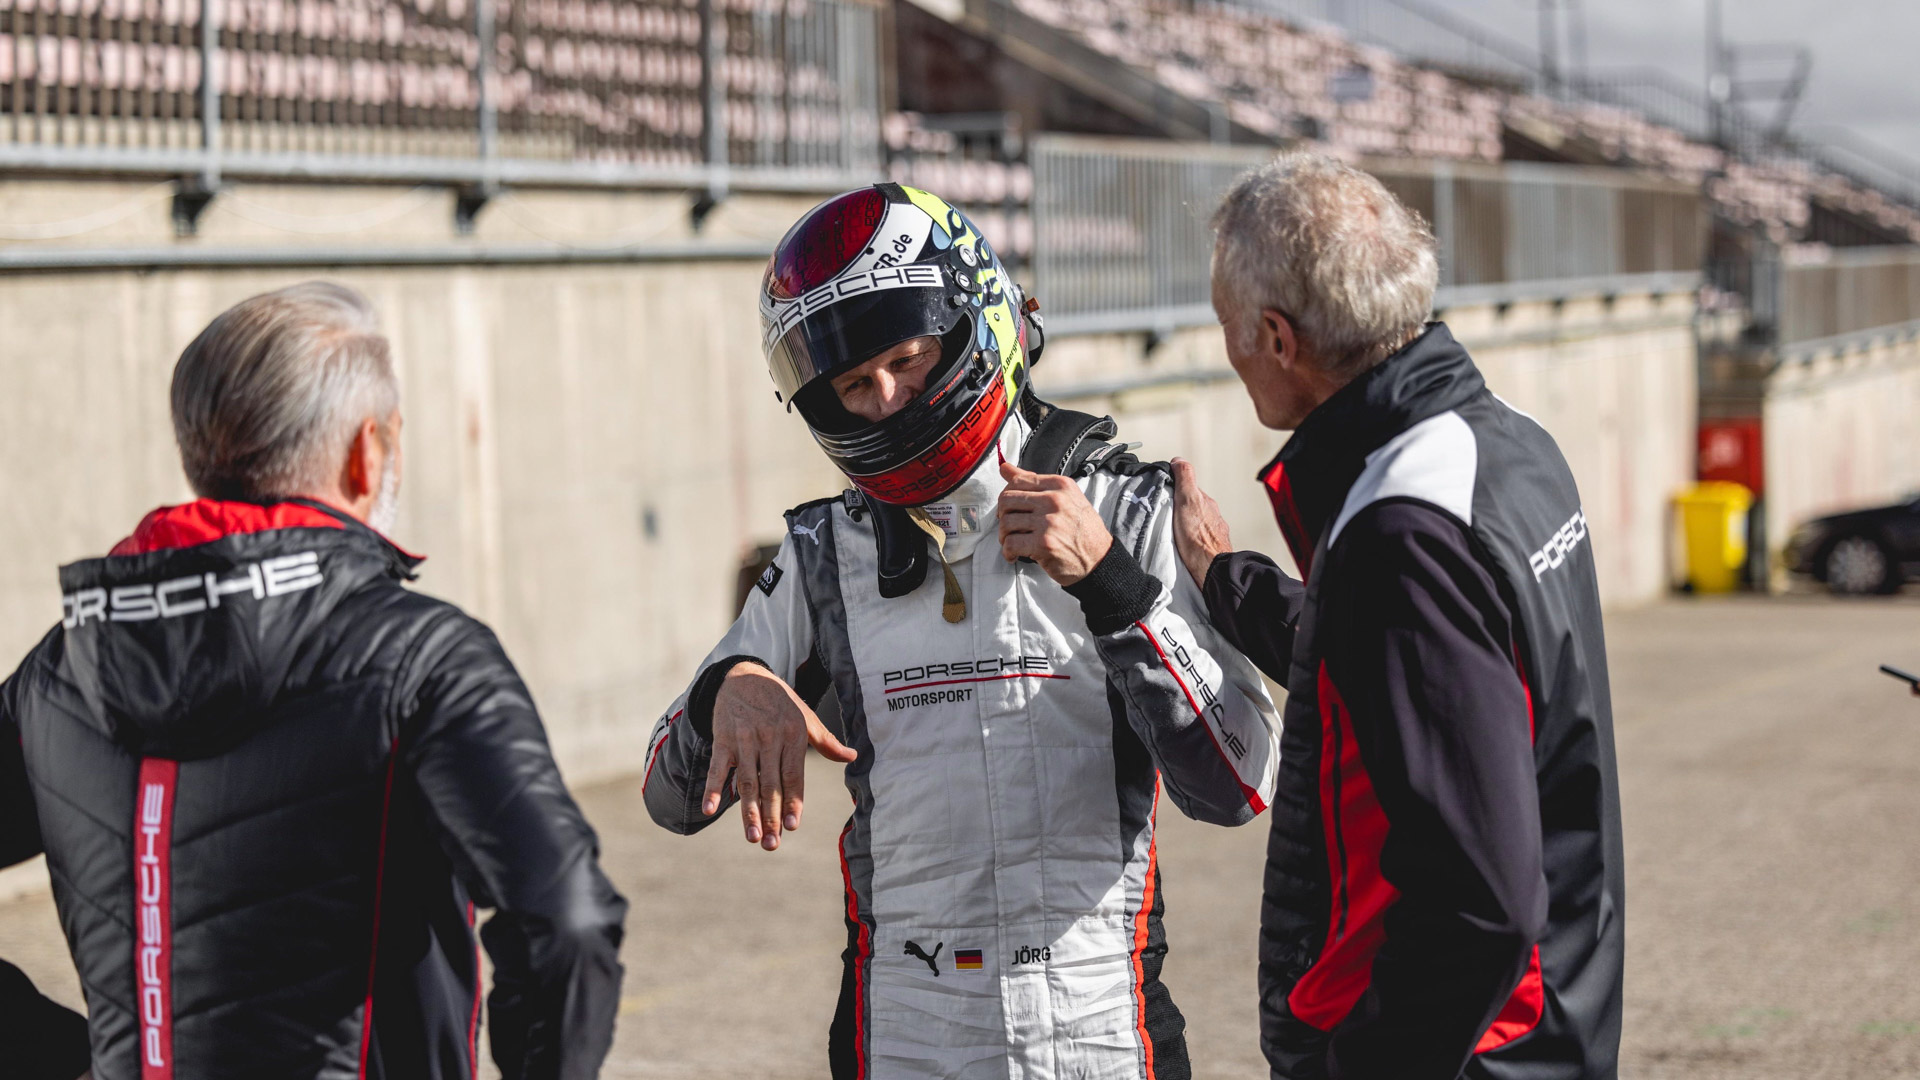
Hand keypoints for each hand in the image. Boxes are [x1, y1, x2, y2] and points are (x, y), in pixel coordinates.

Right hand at [703, 663, 857, 850]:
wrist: (743, 676)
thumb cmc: (779, 701)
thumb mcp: (805, 716)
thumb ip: (826, 742)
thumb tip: (853, 757)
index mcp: (792, 736)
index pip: (793, 776)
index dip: (793, 802)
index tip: (792, 826)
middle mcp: (769, 739)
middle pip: (770, 784)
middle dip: (771, 816)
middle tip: (771, 845)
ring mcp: (744, 740)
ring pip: (747, 781)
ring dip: (748, 811)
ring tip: (752, 837)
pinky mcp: (722, 739)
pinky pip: (717, 767)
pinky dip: (713, 788)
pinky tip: (710, 809)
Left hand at [997, 462, 1113, 584]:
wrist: (1099, 559)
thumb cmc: (1082, 530)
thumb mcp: (1066, 498)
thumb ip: (1035, 483)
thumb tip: (1004, 468)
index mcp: (1060, 485)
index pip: (1018, 480)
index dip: (1007, 496)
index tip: (1010, 509)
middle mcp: (1055, 500)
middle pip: (1007, 499)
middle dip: (1002, 516)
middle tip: (1010, 528)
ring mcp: (1049, 522)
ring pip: (1006, 522)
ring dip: (1004, 536)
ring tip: (1012, 542)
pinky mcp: (1044, 544)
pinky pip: (1011, 544)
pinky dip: (1008, 552)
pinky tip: (1014, 555)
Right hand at [1170, 458, 1230, 588]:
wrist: (1210, 569)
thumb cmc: (1197, 538)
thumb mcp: (1188, 500)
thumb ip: (1185, 478)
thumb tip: (1179, 460)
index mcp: (1206, 503)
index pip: (1189, 490)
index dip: (1175, 489)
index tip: (1162, 493)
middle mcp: (1213, 517)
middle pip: (1193, 507)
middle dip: (1180, 509)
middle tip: (1163, 514)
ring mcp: (1213, 534)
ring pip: (1196, 524)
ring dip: (1185, 525)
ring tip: (1170, 531)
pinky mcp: (1210, 550)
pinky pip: (1198, 540)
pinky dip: (1190, 540)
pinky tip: (1182, 545)